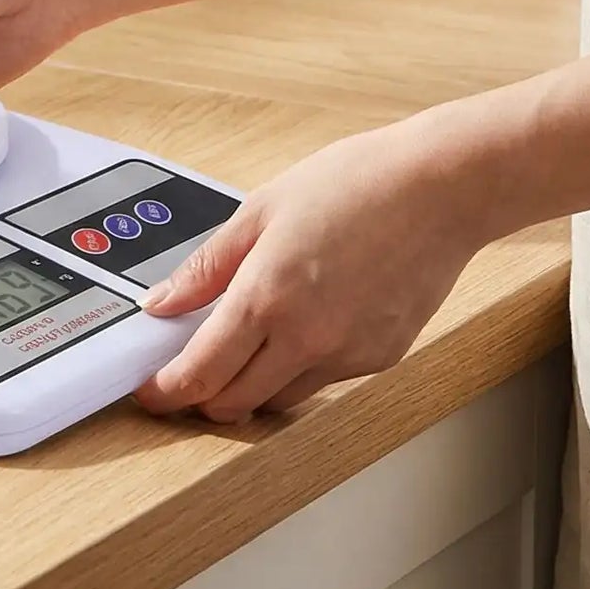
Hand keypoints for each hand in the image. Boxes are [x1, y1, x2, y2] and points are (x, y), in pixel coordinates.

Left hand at [132, 121, 484, 421]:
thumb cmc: (354, 184)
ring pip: (280, 400)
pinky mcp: (380, 359)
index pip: (200, 374)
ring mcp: (348, 355)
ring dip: (250, 388)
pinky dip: (298, 369)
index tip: (150, 391)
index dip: (166, 392)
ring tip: (244, 347)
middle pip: (234, 403)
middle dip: (202, 397)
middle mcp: (307, 338)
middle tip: (188, 373)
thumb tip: (162, 302)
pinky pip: (323, 381)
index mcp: (266, 298)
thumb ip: (206, 267)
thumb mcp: (260, 211)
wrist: (439, 189)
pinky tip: (300, 329)